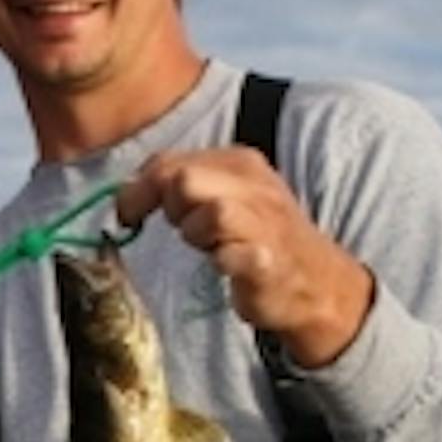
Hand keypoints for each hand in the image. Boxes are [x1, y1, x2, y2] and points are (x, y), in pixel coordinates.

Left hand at [114, 145, 374, 368]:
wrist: (315, 279)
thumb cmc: (256, 235)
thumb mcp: (223, 195)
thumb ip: (180, 185)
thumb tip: (126, 193)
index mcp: (239, 162)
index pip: (171, 162)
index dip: (139, 188)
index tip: (128, 213)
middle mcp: (254, 186)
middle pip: (185, 180)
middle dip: (169, 206)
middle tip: (180, 228)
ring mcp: (265, 223)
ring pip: (211, 213)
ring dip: (195, 234)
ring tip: (209, 247)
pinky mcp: (268, 262)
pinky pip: (234, 256)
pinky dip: (223, 261)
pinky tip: (225, 265)